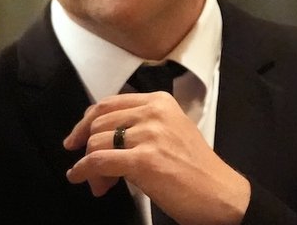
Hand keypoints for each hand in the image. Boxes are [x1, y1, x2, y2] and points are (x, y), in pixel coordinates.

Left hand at [63, 92, 249, 224]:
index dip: (86, 121)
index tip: (76, 137)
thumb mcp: (171, 131)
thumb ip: (139, 126)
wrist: (220, 194)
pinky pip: (98, 161)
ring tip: (100, 184)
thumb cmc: (196, 169)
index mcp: (160, 102)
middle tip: (91, 169)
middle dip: (88, 148)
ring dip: (90, 166)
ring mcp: (149, 135)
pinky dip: (84, 171)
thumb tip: (101, 140)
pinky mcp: (144, 160)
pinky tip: (82, 179)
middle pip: (98, 123)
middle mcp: (154, 113)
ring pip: (96, 143)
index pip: (109, 104)